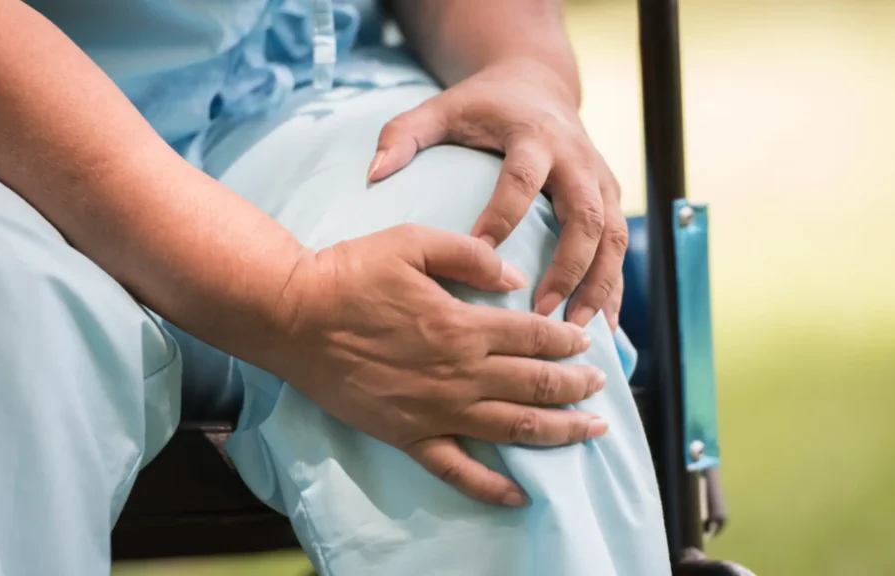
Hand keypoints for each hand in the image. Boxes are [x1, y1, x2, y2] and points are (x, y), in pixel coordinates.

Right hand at [271, 224, 607, 506]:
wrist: (294, 317)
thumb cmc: (351, 274)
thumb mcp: (413, 242)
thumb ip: (471, 256)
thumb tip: (516, 278)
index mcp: (464, 325)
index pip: (535, 336)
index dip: (567, 340)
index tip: (587, 342)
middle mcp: (459, 374)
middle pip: (536, 385)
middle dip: (577, 387)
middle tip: (600, 386)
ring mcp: (436, 411)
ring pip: (513, 428)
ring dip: (559, 431)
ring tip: (591, 432)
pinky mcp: (409, 436)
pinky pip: (458, 470)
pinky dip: (492, 486)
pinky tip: (521, 494)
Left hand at [368, 58, 626, 331]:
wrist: (538, 84)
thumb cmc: (483, 105)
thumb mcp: (442, 108)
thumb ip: (404, 134)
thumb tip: (374, 173)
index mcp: (533, 136)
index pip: (523, 179)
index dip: (505, 215)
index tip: (483, 256)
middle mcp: (576, 159)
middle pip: (586, 216)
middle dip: (570, 267)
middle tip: (544, 313)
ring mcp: (600, 179)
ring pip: (612, 237)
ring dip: (599, 285)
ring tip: (577, 330)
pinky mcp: (611, 196)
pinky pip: (620, 247)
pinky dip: (614, 287)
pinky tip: (605, 326)